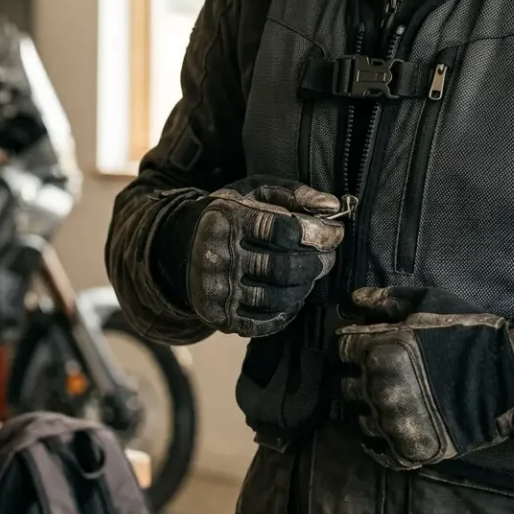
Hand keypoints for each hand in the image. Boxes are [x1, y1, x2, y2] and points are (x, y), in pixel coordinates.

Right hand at [186, 177, 345, 337]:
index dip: (318, 233)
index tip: (334, 233)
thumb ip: (292, 193)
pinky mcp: (220, 316)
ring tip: (309, 275)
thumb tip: (331, 205)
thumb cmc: (228, 215)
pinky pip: (266, 321)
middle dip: (317, 263)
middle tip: (328, 257)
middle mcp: (219, 255)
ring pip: (278, 297)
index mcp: (228, 219)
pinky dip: (287, 310)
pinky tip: (291, 295)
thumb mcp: (253, 192)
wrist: (179, 248)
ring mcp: (218, 289)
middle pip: (283, 268)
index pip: (282, 230)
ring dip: (305, 287)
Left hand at [335, 287, 513, 470]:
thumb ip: (385, 299)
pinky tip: (388, 431)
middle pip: (348, 385)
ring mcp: (394, 421)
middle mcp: (378, 388)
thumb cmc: (468, 333)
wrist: (510, 377)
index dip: (353, 347)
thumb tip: (353, 298)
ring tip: (390, 402)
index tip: (365, 348)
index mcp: (376, 351)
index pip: (341, 350)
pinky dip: (379, 443)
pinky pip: (379, 451)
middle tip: (381, 376)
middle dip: (361, 378)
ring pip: (361, 419)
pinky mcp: (411, 448)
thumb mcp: (427, 303)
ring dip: (370, 410)